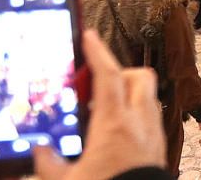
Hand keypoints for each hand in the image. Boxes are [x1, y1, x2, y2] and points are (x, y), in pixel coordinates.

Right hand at [33, 31, 165, 178]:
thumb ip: (51, 163)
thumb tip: (40, 151)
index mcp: (114, 124)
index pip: (109, 76)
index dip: (98, 52)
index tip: (90, 36)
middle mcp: (140, 121)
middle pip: (139, 77)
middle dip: (120, 73)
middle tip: (96, 87)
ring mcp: (154, 131)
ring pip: (148, 95)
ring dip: (129, 93)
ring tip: (103, 111)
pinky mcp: (161, 144)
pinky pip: (151, 116)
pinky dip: (136, 114)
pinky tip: (117, 132)